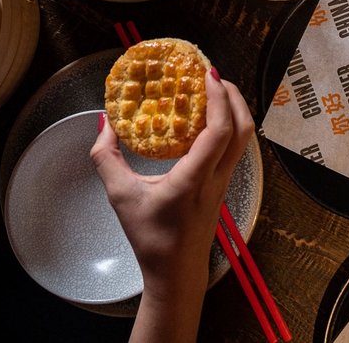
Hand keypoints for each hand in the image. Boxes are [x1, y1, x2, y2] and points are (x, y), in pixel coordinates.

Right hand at [91, 70, 253, 300]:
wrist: (175, 273)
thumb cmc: (150, 238)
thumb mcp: (121, 197)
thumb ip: (107, 158)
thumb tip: (104, 123)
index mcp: (195, 178)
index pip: (220, 131)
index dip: (219, 98)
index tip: (208, 74)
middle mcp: (217, 177)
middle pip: (243, 128)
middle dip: (233, 95)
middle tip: (212, 74)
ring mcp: (225, 181)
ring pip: (244, 138)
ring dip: (234, 108)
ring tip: (213, 90)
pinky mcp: (223, 184)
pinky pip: (235, 147)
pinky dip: (228, 125)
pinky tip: (208, 118)